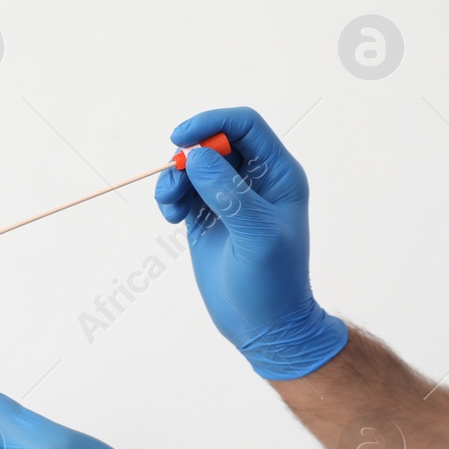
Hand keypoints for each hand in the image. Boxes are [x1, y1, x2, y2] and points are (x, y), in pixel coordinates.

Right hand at [154, 106, 347, 379]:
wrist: (264, 326)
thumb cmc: (274, 281)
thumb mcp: (257, 234)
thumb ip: (228, 193)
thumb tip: (196, 156)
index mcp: (279, 174)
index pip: (245, 125)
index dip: (212, 122)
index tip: (181, 138)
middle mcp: (254, 179)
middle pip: (213, 140)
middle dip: (187, 154)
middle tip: (174, 183)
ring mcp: (228, 196)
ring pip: (193, 164)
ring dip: (173, 177)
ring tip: (171, 208)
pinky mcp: (206, 215)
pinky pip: (182, 188)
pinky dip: (170, 195)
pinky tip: (171, 217)